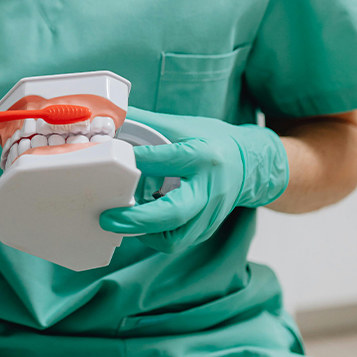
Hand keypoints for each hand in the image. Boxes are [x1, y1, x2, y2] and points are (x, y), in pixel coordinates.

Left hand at [100, 107, 288, 252]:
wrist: (249, 164)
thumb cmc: (212, 142)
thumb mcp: (183, 125)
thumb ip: (146, 122)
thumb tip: (111, 116)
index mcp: (203, 156)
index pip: (165, 160)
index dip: (135, 160)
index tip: (109, 158)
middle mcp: (209, 187)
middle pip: (173, 212)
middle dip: (136, 219)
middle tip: (107, 218)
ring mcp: (210, 213)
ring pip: (175, 237)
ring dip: (144, 233)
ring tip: (122, 219)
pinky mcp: (207, 228)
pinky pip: (177, 241)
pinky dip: (155, 236)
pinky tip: (142, 221)